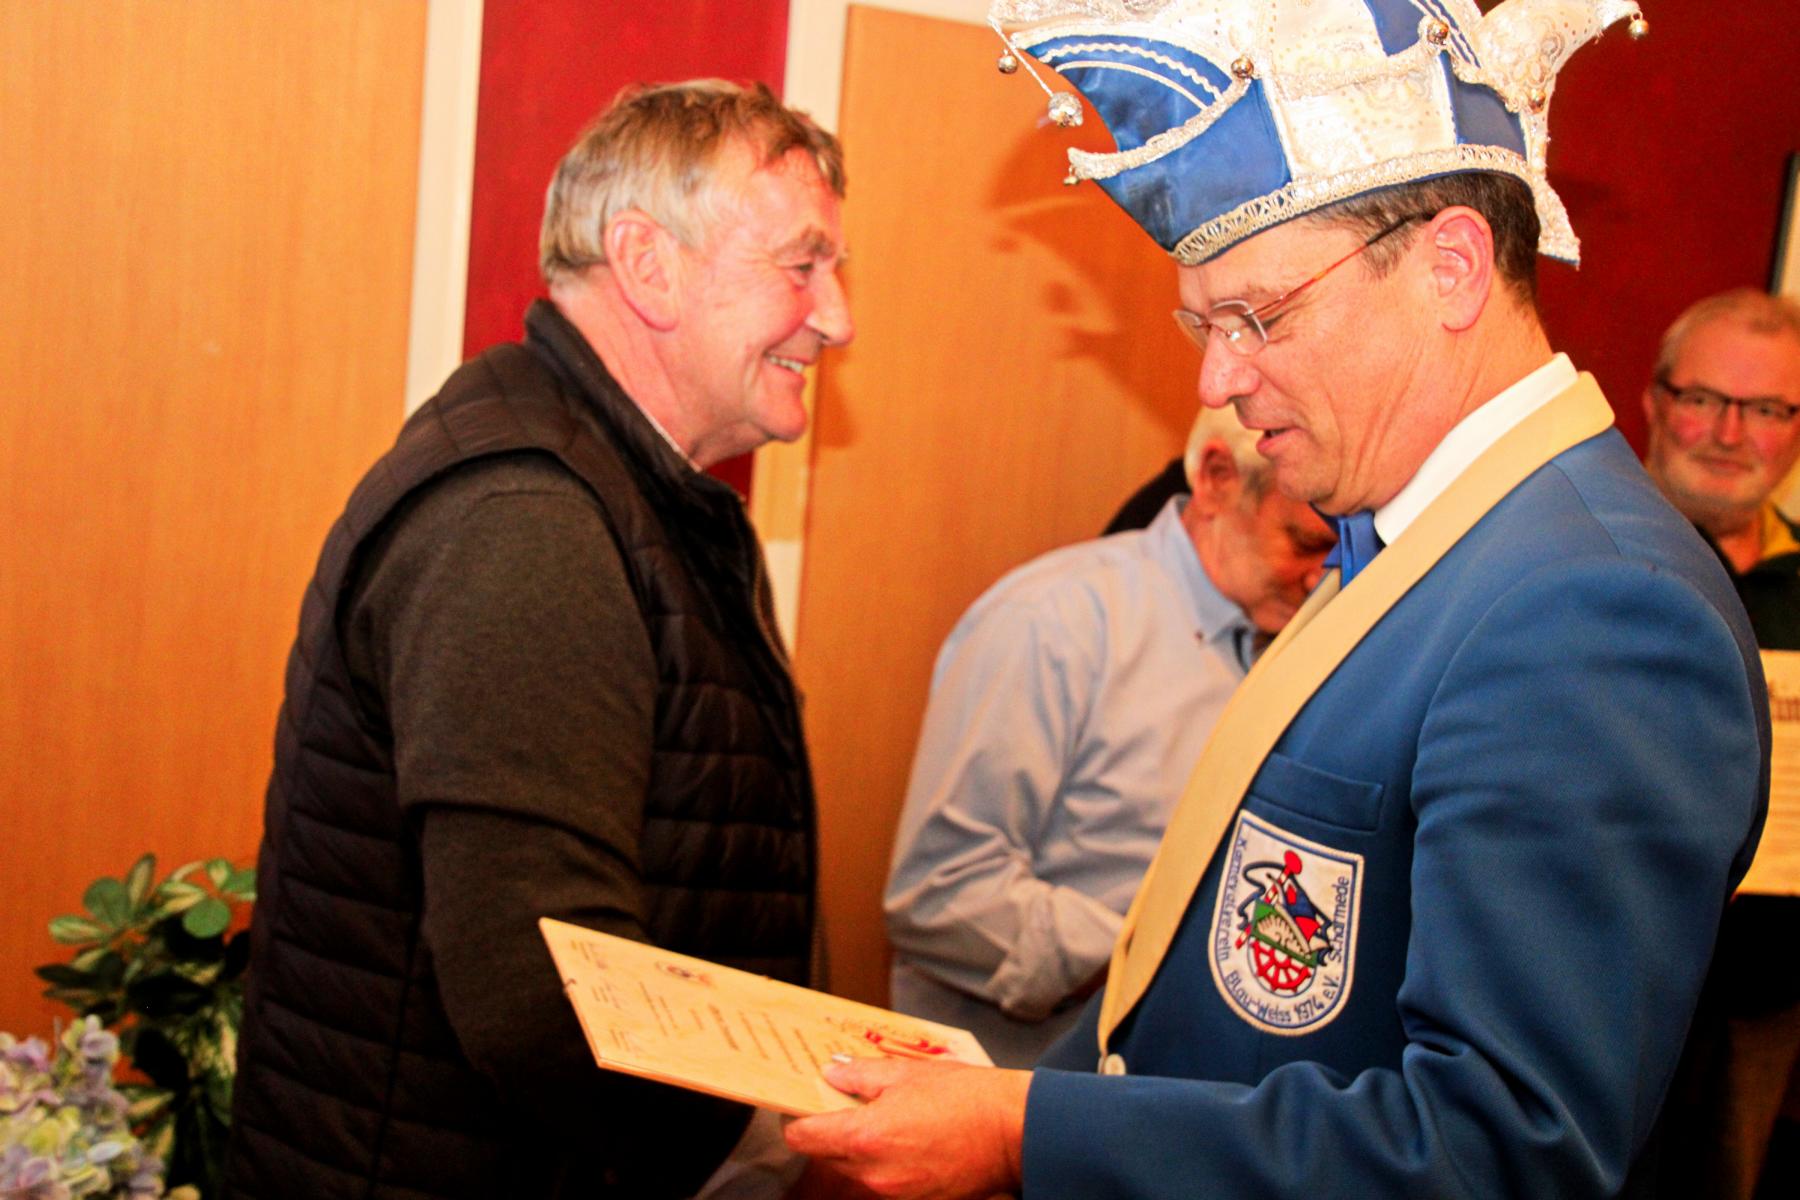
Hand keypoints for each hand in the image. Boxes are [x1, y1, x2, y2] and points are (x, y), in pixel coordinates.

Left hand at [783, 1058, 1030, 1199]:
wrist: (1014, 1131)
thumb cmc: (967, 1098)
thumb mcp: (906, 1072)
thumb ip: (860, 1075)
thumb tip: (833, 1074)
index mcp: (864, 1137)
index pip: (803, 1137)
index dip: (800, 1119)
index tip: (805, 1106)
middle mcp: (873, 1172)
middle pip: (827, 1155)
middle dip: (835, 1131)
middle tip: (856, 1104)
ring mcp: (895, 1191)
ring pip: (857, 1169)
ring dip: (862, 1147)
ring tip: (893, 1119)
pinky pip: (885, 1180)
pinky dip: (888, 1162)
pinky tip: (913, 1139)